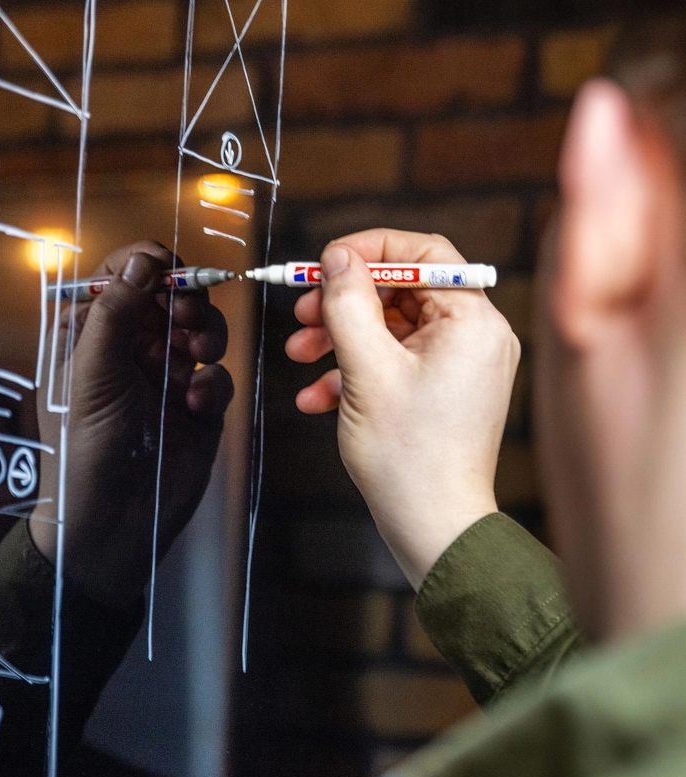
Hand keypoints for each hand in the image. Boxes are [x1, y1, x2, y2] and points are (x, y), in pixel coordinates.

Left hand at [32, 242, 232, 606]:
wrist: (113, 527)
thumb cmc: (84, 451)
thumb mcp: (91, 376)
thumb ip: (114, 314)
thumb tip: (142, 258)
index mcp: (93, 332)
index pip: (126, 274)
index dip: (151, 266)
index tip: (172, 272)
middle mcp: (133, 346)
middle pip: (175, 295)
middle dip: (187, 302)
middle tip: (187, 323)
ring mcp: (169, 375)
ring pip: (204, 329)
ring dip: (207, 336)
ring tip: (197, 360)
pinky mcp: (199, 406)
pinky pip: (219, 375)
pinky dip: (212, 385)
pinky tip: (195, 407)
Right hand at [286, 229, 519, 588]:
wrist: (433, 528)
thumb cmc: (409, 456)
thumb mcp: (366, 368)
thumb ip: (349, 302)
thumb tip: (338, 256)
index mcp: (472, 321)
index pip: (424, 252)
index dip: (370, 248)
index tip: (327, 262)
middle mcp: (476, 336)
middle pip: (401, 290)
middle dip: (345, 303)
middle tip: (303, 313)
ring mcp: (461, 364)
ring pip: (392, 327)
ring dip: (341, 337)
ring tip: (300, 355)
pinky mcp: (445, 389)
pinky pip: (396, 361)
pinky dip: (355, 371)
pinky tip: (317, 397)